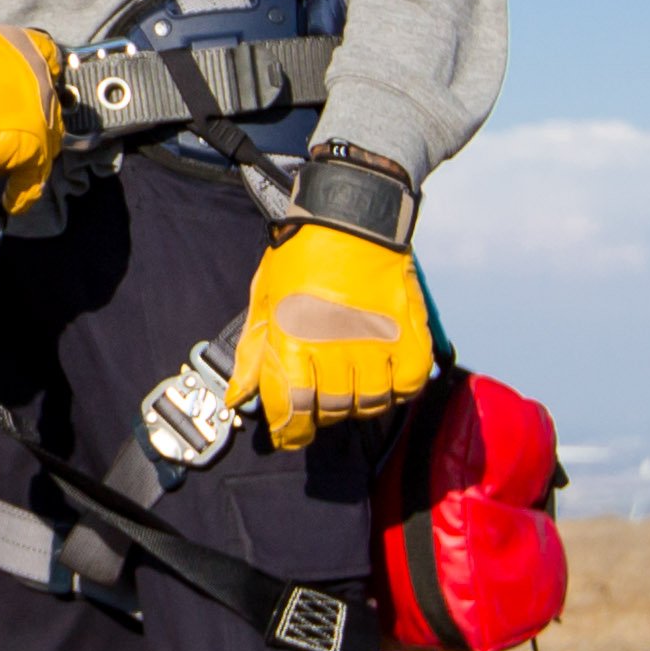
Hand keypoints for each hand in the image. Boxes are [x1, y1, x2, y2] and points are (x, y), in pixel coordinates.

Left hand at [233, 224, 435, 445]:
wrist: (351, 214)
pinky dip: (395, 391)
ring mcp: (377, 343)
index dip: (290, 431)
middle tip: (319, 405)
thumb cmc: (302, 255)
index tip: (290, 435)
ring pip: (370, 403)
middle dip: (320, 416)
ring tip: (349, 389)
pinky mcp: (411, 336)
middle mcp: (335, 346)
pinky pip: (407, 386)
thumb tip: (238, 399)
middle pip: (331, 410)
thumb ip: (253, 353)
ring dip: (357, 405)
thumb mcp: (265, 299)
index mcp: (293, 337)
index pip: (293, 409)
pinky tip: (382, 379)